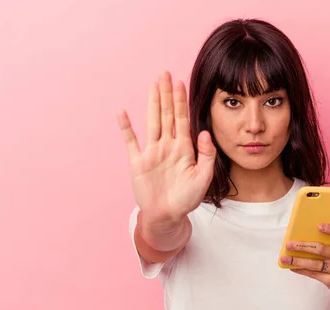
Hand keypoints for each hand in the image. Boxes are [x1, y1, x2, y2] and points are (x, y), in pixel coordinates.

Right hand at [117, 71, 215, 224]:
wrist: (168, 216)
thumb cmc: (187, 199)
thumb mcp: (203, 178)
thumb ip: (206, 156)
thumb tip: (203, 133)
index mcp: (183, 148)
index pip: (182, 119)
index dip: (181, 101)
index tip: (180, 83)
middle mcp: (167, 146)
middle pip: (167, 114)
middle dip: (166, 94)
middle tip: (165, 73)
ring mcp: (152, 152)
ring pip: (152, 121)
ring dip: (151, 102)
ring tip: (152, 84)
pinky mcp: (138, 162)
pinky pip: (131, 142)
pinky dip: (126, 128)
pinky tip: (122, 112)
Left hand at [280, 224, 329, 294]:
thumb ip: (327, 245)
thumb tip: (301, 238)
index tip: (319, 226)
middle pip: (321, 249)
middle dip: (303, 246)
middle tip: (289, 245)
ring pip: (315, 263)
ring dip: (298, 261)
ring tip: (285, 259)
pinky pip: (314, 274)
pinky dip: (301, 270)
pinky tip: (292, 267)